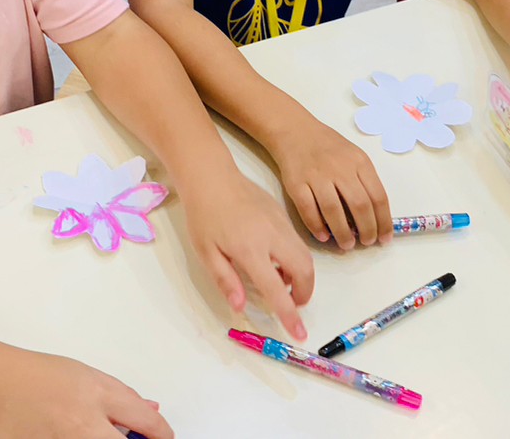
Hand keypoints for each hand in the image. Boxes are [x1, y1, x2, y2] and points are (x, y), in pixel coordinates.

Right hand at [0, 346, 171, 438]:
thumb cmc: (38, 374)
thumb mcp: (87, 375)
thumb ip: (121, 396)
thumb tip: (150, 411)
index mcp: (99, 395)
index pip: (147, 422)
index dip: (162, 435)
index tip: (164, 438)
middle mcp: (85, 424)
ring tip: (101, 433)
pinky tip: (79, 434)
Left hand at [179, 171, 314, 340]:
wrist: (211, 176)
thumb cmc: (204, 216)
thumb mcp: (206, 252)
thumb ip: (226, 280)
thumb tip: (241, 307)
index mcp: (251, 250)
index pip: (277, 290)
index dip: (289, 314)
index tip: (299, 334)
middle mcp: (273, 236)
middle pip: (305, 270)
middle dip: (305, 294)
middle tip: (293, 304)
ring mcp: (281, 223)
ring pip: (306, 255)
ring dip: (302, 276)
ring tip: (282, 283)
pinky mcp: (282, 214)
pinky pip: (298, 241)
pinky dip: (296, 258)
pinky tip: (276, 260)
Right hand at [266, 113, 391, 250]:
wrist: (295, 131)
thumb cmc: (328, 147)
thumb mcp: (354, 156)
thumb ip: (364, 181)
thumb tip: (375, 217)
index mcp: (359, 162)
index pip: (378, 196)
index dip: (383, 222)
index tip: (385, 238)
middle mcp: (340, 168)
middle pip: (359, 206)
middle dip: (367, 231)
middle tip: (367, 243)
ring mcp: (317, 175)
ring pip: (334, 211)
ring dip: (343, 233)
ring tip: (347, 245)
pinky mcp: (296, 183)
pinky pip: (308, 209)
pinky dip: (316, 226)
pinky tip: (324, 236)